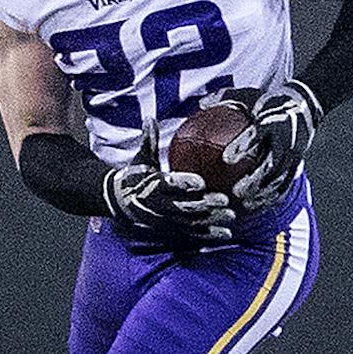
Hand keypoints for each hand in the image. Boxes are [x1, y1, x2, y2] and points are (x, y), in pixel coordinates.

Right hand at [108, 122, 232, 241]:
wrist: (121, 202)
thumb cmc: (137, 176)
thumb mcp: (141, 159)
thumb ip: (148, 141)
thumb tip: (149, 118)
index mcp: (152, 186)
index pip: (168, 184)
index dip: (183, 184)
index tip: (201, 182)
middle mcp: (159, 205)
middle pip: (183, 206)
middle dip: (204, 204)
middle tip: (224, 200)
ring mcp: (167, 219)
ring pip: (190, 222)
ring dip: (211, 220)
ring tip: (231, 216)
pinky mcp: (173, 229)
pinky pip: (192, 233)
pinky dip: (209, 234)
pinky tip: (227, 234)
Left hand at [218, 83, 319, 210]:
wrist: (304, 107)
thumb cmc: (268, 101)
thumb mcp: (248, 95)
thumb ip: (225, 99)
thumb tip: (200, 105)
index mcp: (271, 123)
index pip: (257, 135)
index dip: (242, 146)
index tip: (226, 159)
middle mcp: (284, 140)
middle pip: (270, 163)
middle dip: (255, 180)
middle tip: (236, 192)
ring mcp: (292, 155)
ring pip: (279, 178)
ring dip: (264, 193)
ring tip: (247, 206)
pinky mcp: (296, 164)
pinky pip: (286, 183)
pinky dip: (273, 196)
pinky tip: (258, 207)